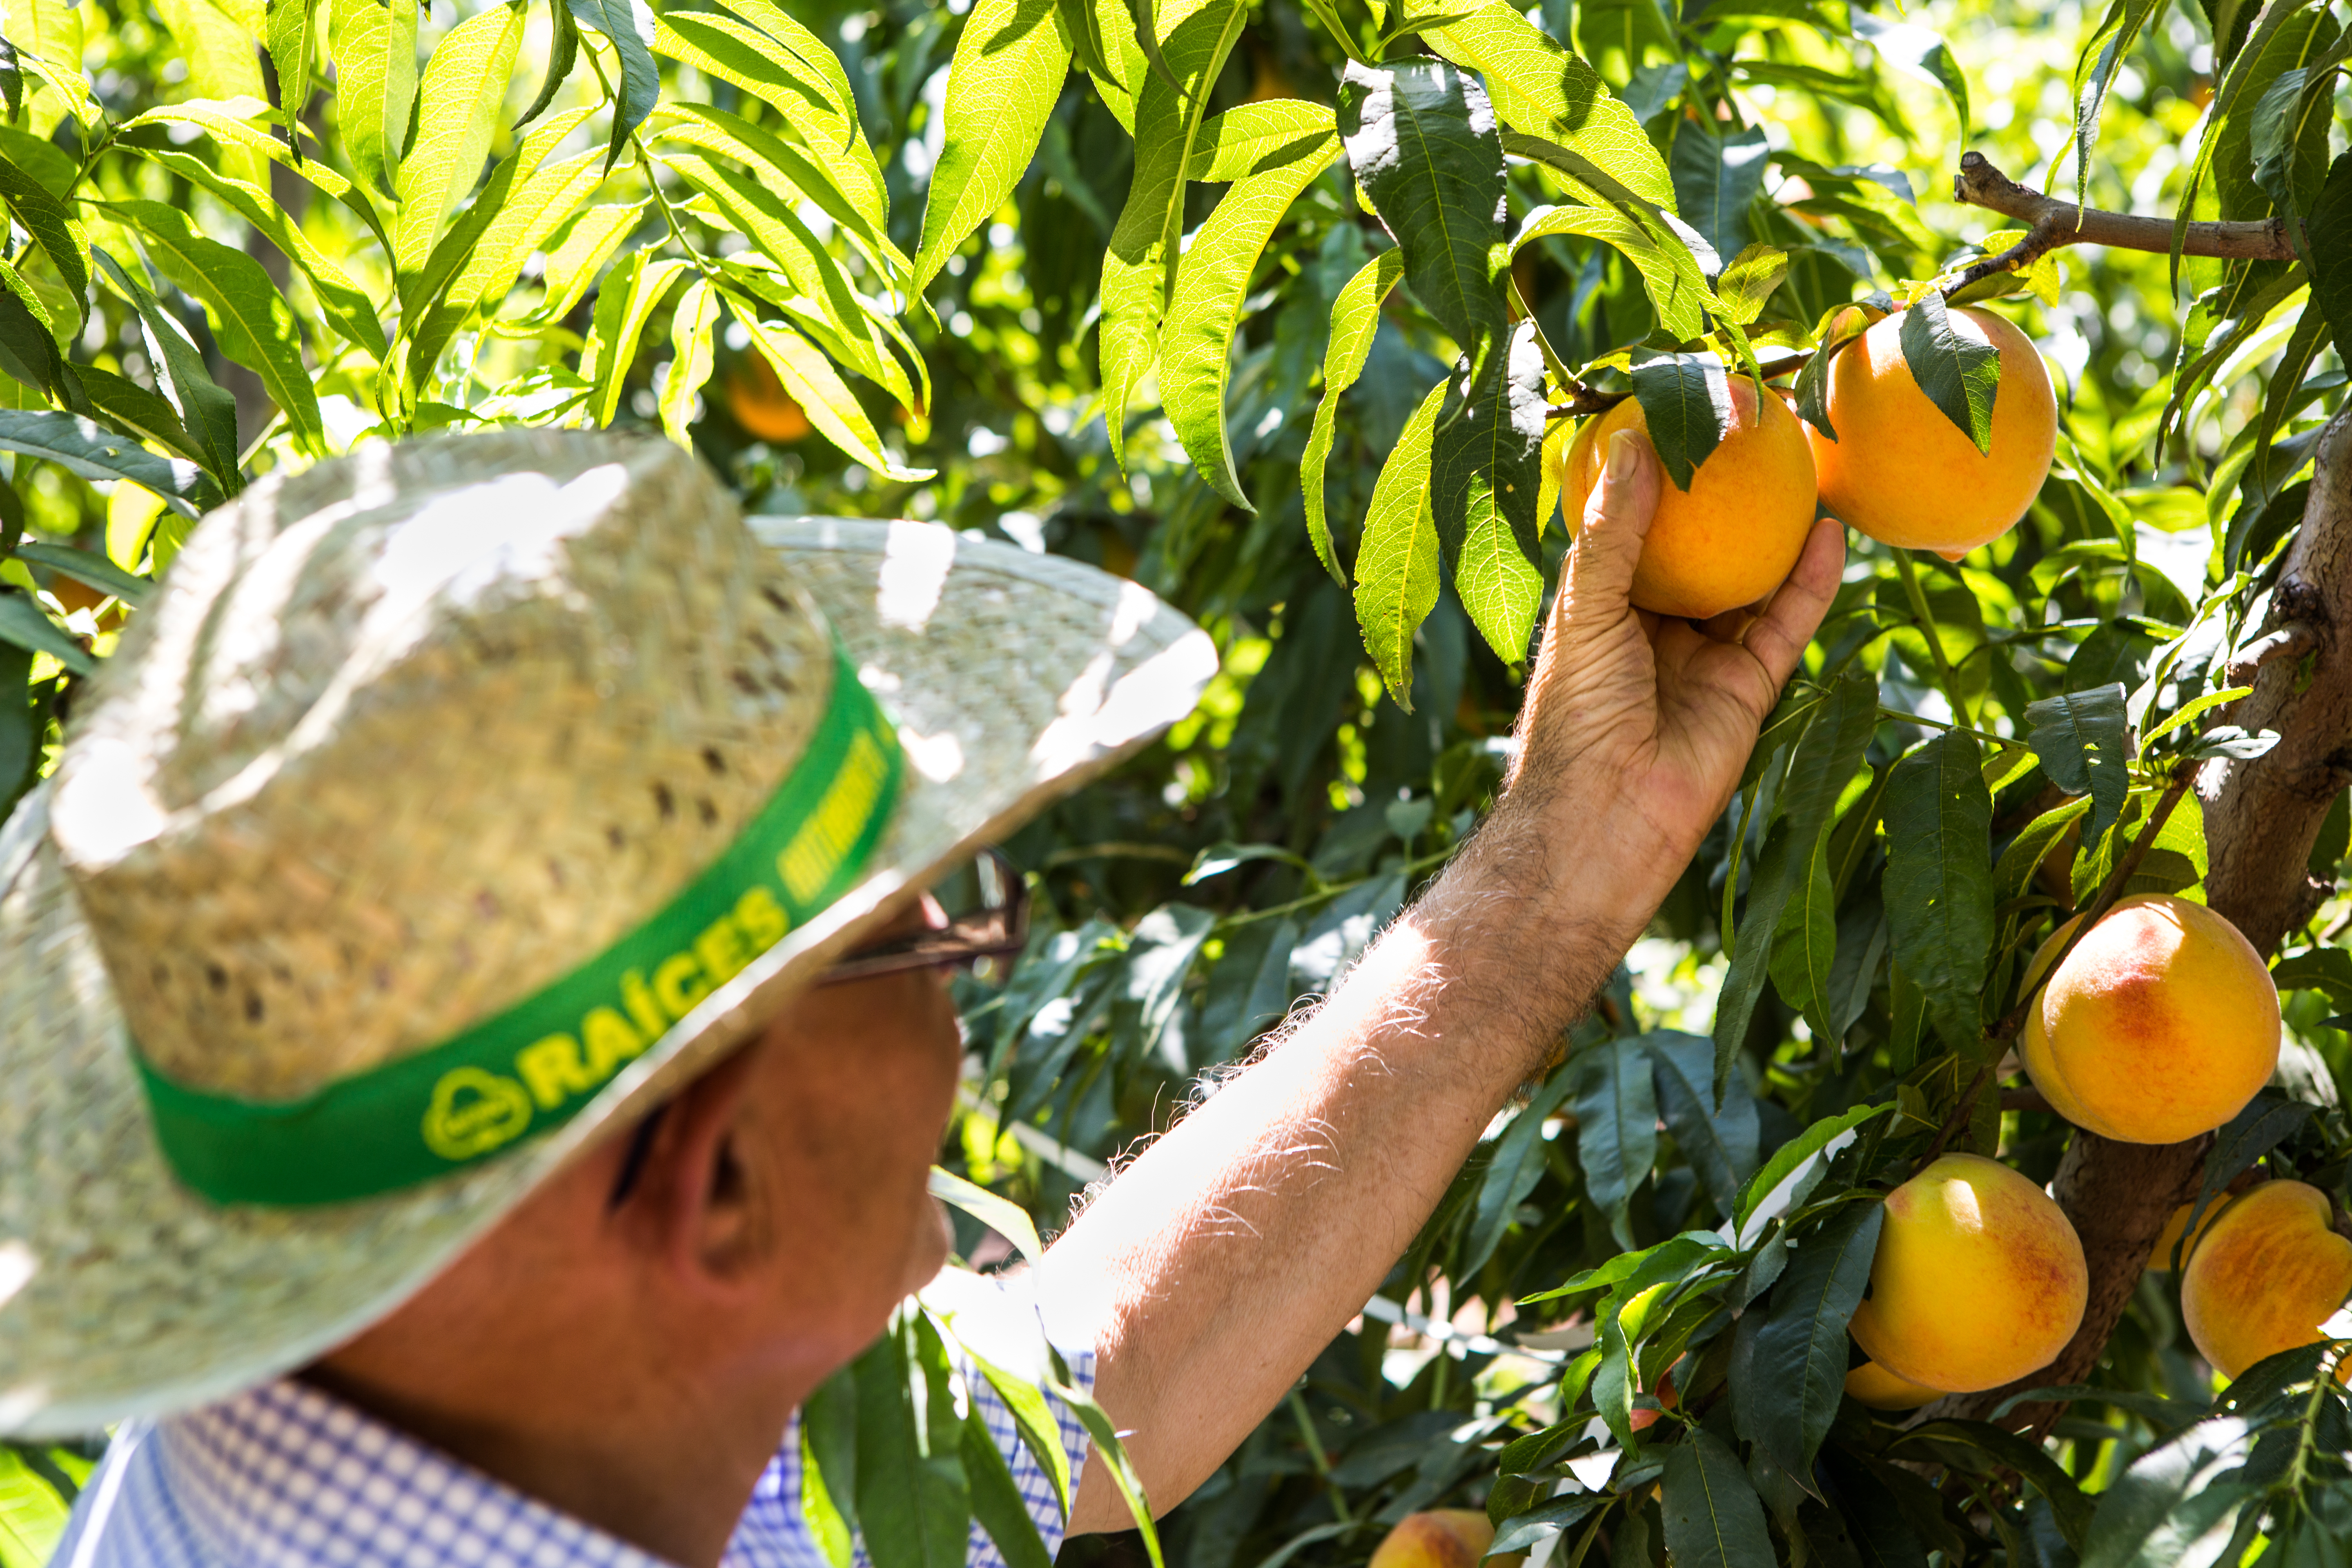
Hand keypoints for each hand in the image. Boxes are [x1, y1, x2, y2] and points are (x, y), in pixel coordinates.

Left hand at [1506, 427, 1845, 894]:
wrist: (1603, 816)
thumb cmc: (1575, 711)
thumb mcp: (1585, 607)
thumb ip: (1613, 532)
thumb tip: (1635, 444)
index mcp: (1606, 609)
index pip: (1639, 531)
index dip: (1664, 483)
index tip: (1691, 425)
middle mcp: (1656, 629)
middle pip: (1703, 553)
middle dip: (1729, 503)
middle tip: (1761, 438)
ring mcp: (1705, 659)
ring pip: (1753, 586)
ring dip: (1780, 534)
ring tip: (1809, 470)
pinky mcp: (1749, 690)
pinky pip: (1787, 625)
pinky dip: (1811, 583)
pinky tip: (1832, 533)